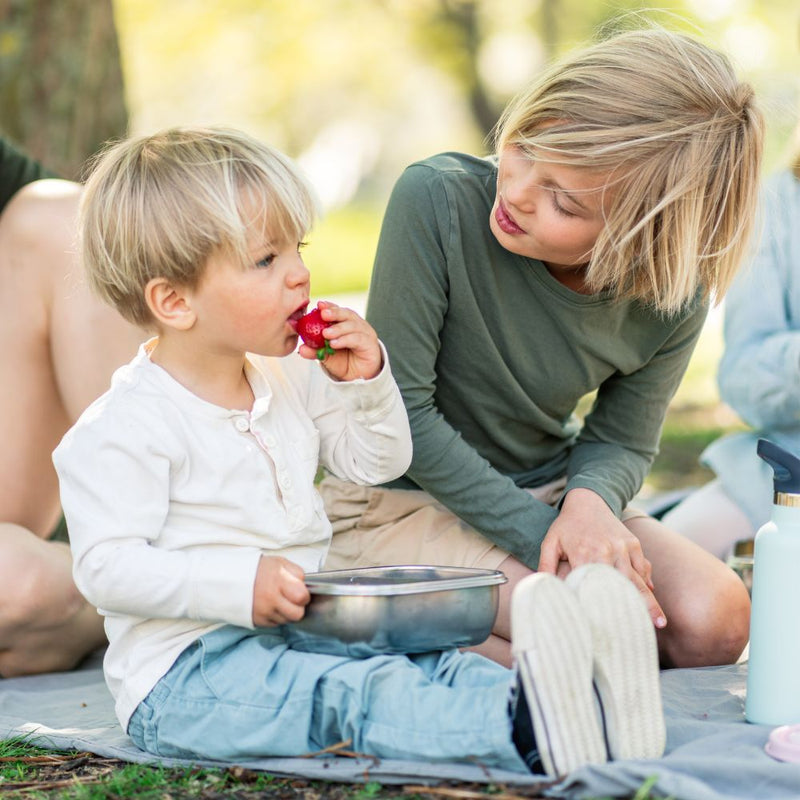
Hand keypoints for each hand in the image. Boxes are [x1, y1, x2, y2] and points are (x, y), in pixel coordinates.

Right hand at [252, 556, 309, 626]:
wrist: (231, 578)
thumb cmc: (258, 569)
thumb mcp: (280, 563)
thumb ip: (297, 573)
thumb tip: (306, 586)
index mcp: (279, 580)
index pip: (302, 597)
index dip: (304, 596)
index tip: (300, 592)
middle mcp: (271, 599)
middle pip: (297, 615)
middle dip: (297, 608)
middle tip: (291, 600)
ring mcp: (264, 612)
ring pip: (286, 620)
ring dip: (286, 613)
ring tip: (278, 601)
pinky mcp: (257, 621)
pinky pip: (275, 624)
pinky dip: (275, 616)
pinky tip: (270, 606)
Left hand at [297, 301, 381, 380]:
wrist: (359, 378)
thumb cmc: (344, 362)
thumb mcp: (326, 356)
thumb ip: (315, 351)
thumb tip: (301, 348)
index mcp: (346, 323)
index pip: (338, 310)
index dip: (329, 306)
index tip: (319, 305)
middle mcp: (357, 325)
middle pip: (347, 314)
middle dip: (334, 312)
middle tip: (322, 314)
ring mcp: (366, 333)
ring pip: (352, 325)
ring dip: (338, 328)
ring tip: (325, 333)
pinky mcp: (370, 344)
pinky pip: (358, 339)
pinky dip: (345, 339)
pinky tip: (334, 343)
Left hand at [538, 488, 666, 629]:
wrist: (587, 500)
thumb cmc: (566, 526)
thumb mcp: (550, 543)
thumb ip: (545, 566)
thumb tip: (540, 588)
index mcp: (585, 553)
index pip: (594, 584)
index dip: (601, 605)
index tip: (609, 625)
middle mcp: (607, 551)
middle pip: (624, 585)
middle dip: (638, 607)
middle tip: (651, 629)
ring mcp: (623, 547)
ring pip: (638, 578)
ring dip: (649, 599)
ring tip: (660, 621)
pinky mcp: (633, 543)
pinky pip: (643, 566)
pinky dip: (647, 581)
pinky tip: (652, 597)